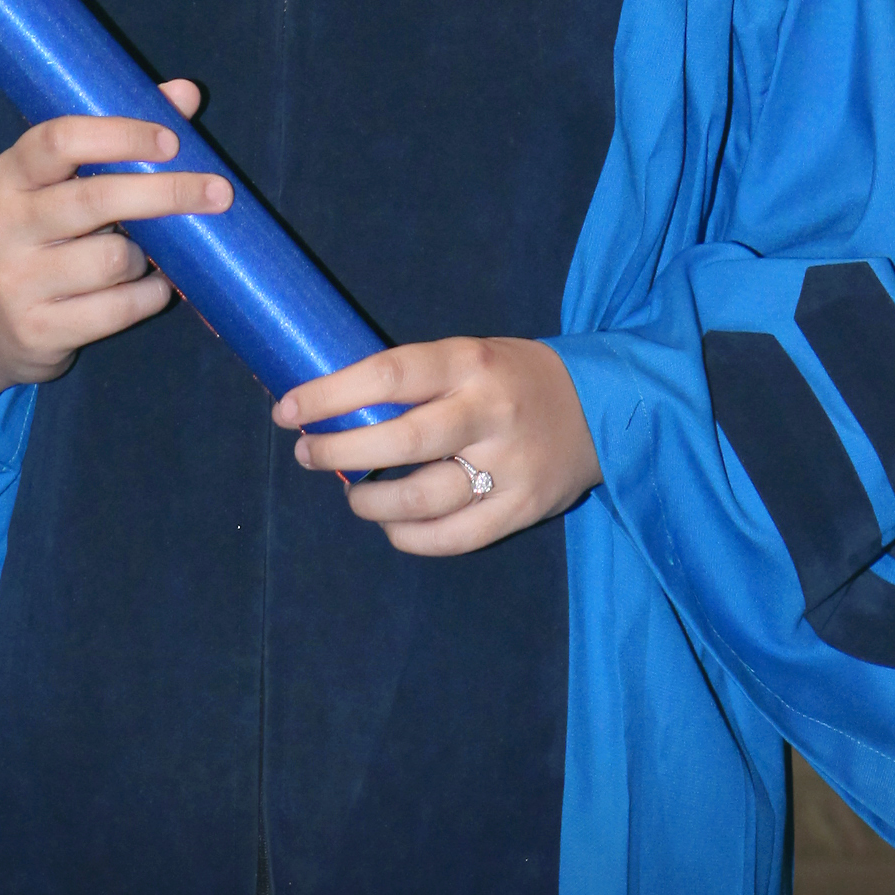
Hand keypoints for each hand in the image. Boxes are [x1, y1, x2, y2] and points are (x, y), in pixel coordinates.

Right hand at [0, 81, 229, 439]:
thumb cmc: (41, 236)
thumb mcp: (60, 183)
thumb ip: (119, 137)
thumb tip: (186, 93)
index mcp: (10, 174)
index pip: (59, 140)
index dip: (120, 135)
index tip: (172, 140)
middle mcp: (5, 223)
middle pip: (95, 199)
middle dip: (166, 193)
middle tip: (220, 191)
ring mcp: (17, 280)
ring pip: (113, 260)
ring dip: (148, 257)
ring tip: (146, 255)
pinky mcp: (38, 329)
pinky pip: (118, 309)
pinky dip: (149, 296)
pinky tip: (152, 288)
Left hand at [276, 338, 600, 556]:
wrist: (606, 406)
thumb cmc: (513, 379)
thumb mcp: (469, 356)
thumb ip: (416, 380)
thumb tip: (332, 406)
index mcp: (470, 361)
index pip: (389, 375)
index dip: (330, 395)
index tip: (288, 410)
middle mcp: (490, 411)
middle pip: (402, 440)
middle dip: (340, 451)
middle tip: (309, 455)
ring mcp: (510, 465)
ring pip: (422, 498)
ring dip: (369, 501)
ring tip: (351, 493)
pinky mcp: (523, 509)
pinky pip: (452, 537)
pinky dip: (408, 537)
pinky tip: (391, 525)